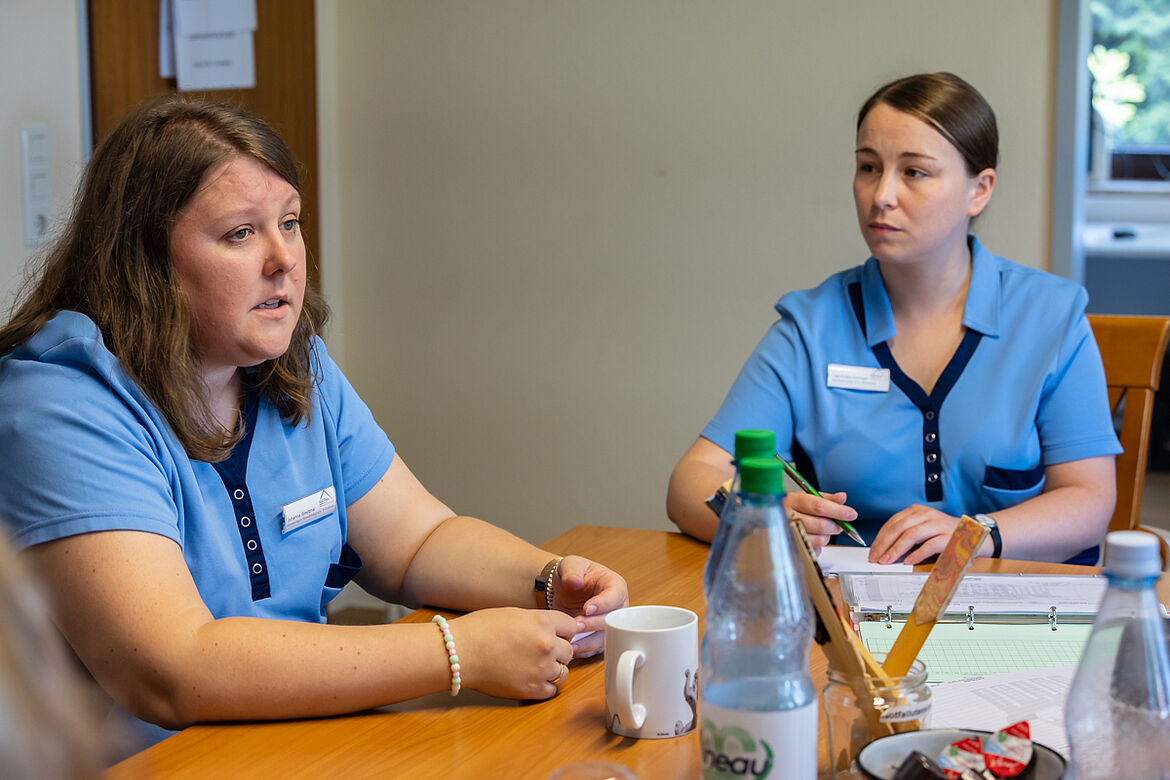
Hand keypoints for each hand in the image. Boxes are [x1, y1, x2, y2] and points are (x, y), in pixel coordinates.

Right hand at [452, 607, 577, 699]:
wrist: (460, 653)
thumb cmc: (480, 629)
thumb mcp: (514, 614)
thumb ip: (538, 622)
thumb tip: (554, 631)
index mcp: (543, 622)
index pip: (571, 626)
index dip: (562, 631)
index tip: (555, 635)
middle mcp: (547, 645)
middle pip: (569, 650)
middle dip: (558, 651)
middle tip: (540, 652)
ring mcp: (541, 668)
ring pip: (563, 672)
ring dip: (552, 670)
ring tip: (533, 666)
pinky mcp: (532, 689)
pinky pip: (551, 690)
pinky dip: (543, 686)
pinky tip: (529, 679)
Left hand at [550, 555, 628, 658]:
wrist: (563, 589)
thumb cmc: (572, 573)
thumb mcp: (570, 565)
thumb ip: (572, 571)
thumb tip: (574, 581)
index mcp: (615, 585)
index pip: (615, 596)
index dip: (603, 604)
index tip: (587, 608)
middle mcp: (617, 607)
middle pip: (613, 620)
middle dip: (594, 624)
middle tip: (576, 625)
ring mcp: (611, 624)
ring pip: (607, 637)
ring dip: (590, 641)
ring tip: (572, 641)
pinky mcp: (600, 637)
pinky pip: (597, 648)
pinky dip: (586, 650)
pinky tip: (573, 649)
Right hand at [784, 491, 854, 553]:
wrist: (767, 520)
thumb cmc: (789, 508)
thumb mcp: (804, 497)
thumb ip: (825, 498)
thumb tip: (842, 497)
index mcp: (792, 500)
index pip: (819, 506)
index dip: (838, 511)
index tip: (851, 514)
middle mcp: (787, 517)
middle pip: (820, 525)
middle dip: (835, 526)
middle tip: (838, 525)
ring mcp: (787, 534)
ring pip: (818, 539)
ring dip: (826, 537)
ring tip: (821, 531)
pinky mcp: (790, 548)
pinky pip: (813, 551)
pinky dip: (818, 546)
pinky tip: (812, 538)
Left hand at [869, 505, 961, 564]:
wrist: (974, 534)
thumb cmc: (946, 533)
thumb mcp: (924, 528)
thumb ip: (907, 533)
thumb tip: (885, 548)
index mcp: (918, 511)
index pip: (893, 523)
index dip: (880, 538)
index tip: (873, 551)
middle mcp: (927, 515)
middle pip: (898, 528)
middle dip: (884, 544)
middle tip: (876, 558)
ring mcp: (938, 525)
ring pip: (910, 535)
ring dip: (896, 550)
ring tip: (887, 561)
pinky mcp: (948, 537)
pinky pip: (929, 545)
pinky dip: (916, 554)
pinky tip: (908, 561)